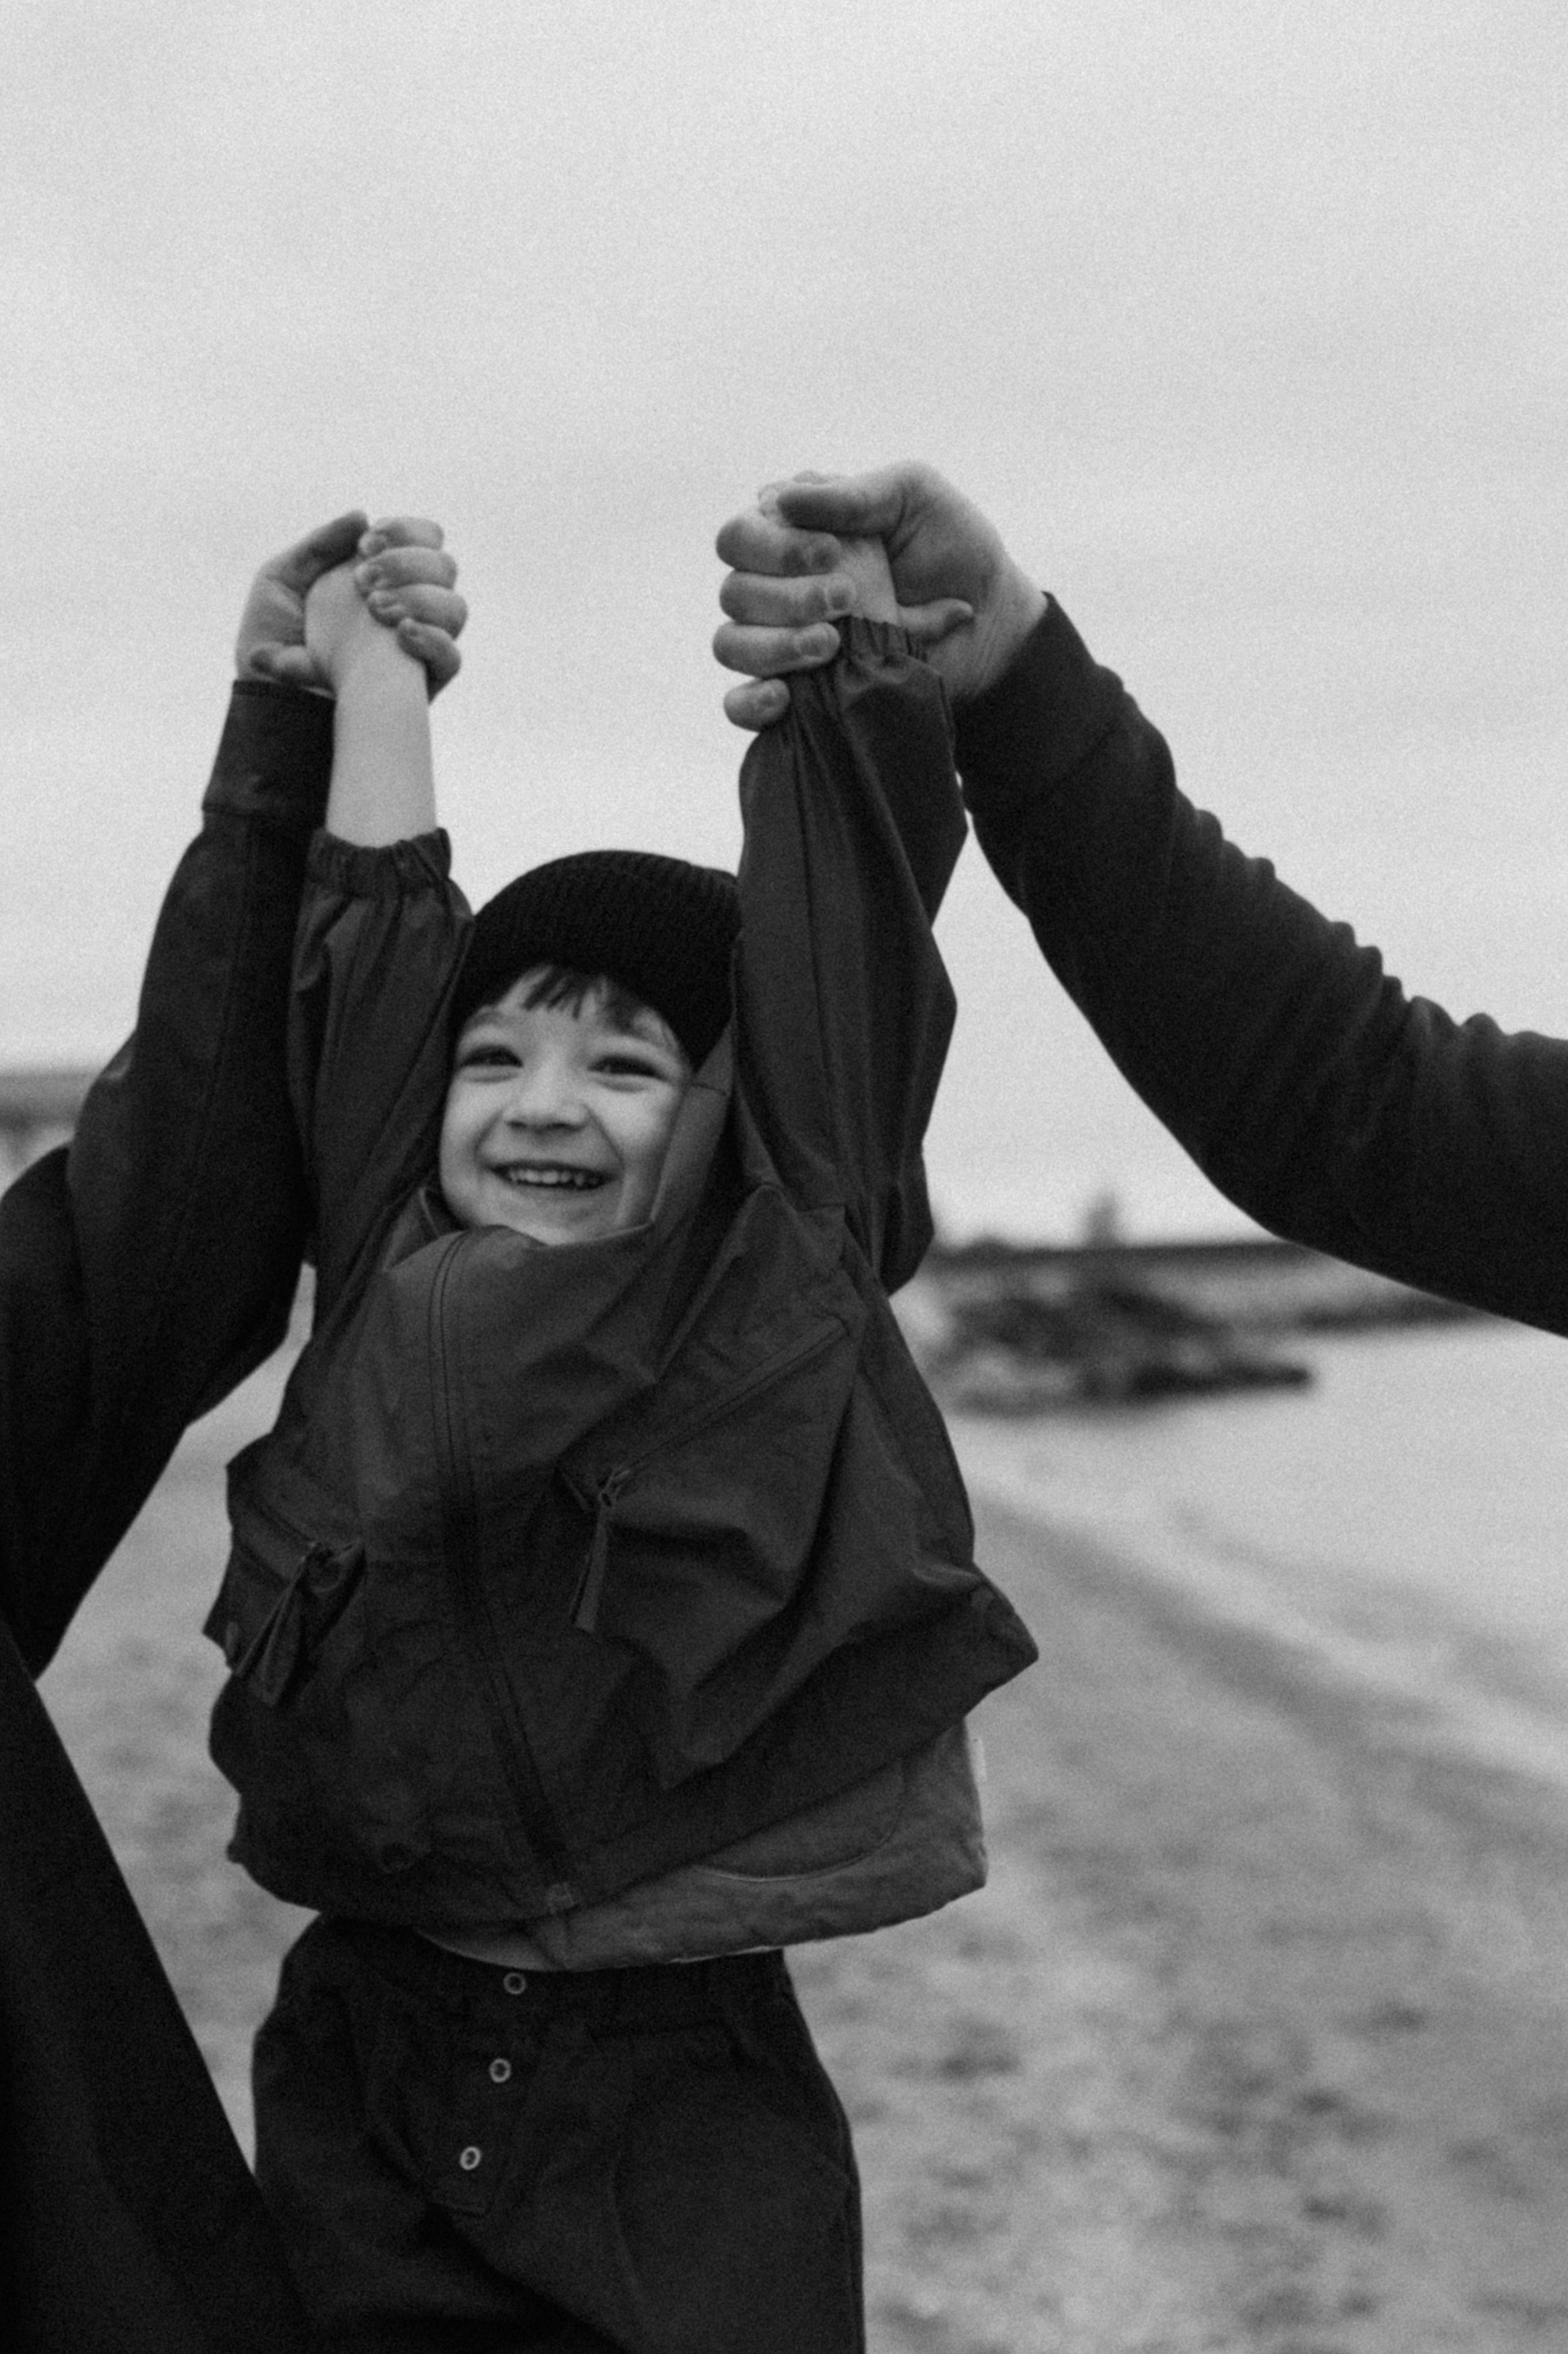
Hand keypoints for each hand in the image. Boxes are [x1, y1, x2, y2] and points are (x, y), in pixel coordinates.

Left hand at [236, 514, 466, 696]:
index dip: (406, 532)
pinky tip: (399, 632)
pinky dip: (432, 639)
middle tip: (364, 578)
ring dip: (420, 598)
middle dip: (409, 562)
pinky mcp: (420, 684)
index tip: (366, 543)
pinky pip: (451, 657)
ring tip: (375, 608)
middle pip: (445, 567)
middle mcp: (407, 606)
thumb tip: (362, 516)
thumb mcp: (281, 579)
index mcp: (379, 576)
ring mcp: (416, 645)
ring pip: (454, 607)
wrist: (268, 699)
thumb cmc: (271, 640)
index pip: (423, 539)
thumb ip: (319, 545)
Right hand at [713, 462, 1044, 728]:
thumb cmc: (954, 550)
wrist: (995, 627)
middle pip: (734, 591)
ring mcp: (782, 642)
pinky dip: (750, 702)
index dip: (774, 548)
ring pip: (732, 644)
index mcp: (794, 532)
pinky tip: (784, 697)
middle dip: (785, 597)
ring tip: (830, 645)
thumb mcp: (913, 496)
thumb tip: (778, 499)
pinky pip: (738, 704)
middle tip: (846, 599)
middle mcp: (778, 586)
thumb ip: (852, 493)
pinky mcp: (796, 694)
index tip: (832, 553)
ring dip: (774, 645)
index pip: (741, 536)